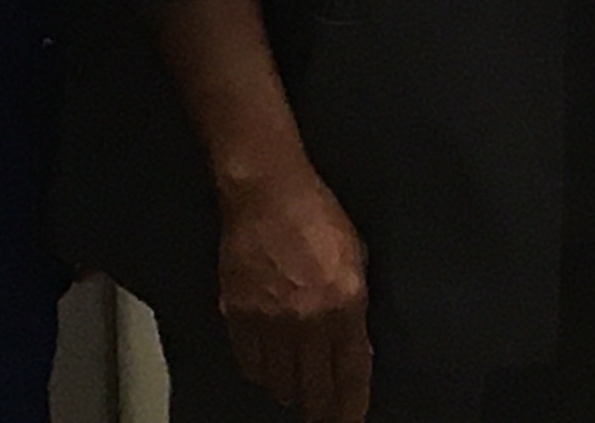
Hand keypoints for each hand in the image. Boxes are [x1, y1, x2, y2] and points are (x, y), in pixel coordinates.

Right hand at [218, 159, 372, 421]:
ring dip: (291, 390)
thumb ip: (356, 304)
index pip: (350, 370)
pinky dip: (261, 371)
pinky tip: (269, 368)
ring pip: (279, 381)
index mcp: (344, 303)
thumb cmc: (320, 216)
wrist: (267, 193)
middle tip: (325, 415)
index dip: (351, 402)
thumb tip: (355, 344)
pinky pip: (250, 362)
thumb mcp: (356, 257)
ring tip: (298, 391)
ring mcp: (268, 321)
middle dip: (321, 407)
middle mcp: (307, 320)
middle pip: (313, 387)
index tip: (351, 418)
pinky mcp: (237, 316)